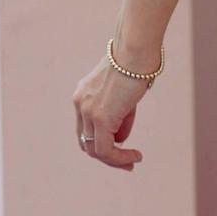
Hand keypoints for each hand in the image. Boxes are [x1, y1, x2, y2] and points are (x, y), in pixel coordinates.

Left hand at [72, 53, 151, 171]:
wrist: (136, 53)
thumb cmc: (137, 66)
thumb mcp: (125, 94)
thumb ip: (119, 116)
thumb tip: (120, 139)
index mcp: (83, 95)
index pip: (86, 128)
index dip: (102, 142)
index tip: (122, 149)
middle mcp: (80, 104)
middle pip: (86, 142)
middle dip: (107, 155)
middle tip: (128, 162)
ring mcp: (87, 111)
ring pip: (95, 150)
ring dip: (115, 160)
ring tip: (133, 161)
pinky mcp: (100, 118)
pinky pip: (105, 150)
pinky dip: (119, 158)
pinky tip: (135, 156)